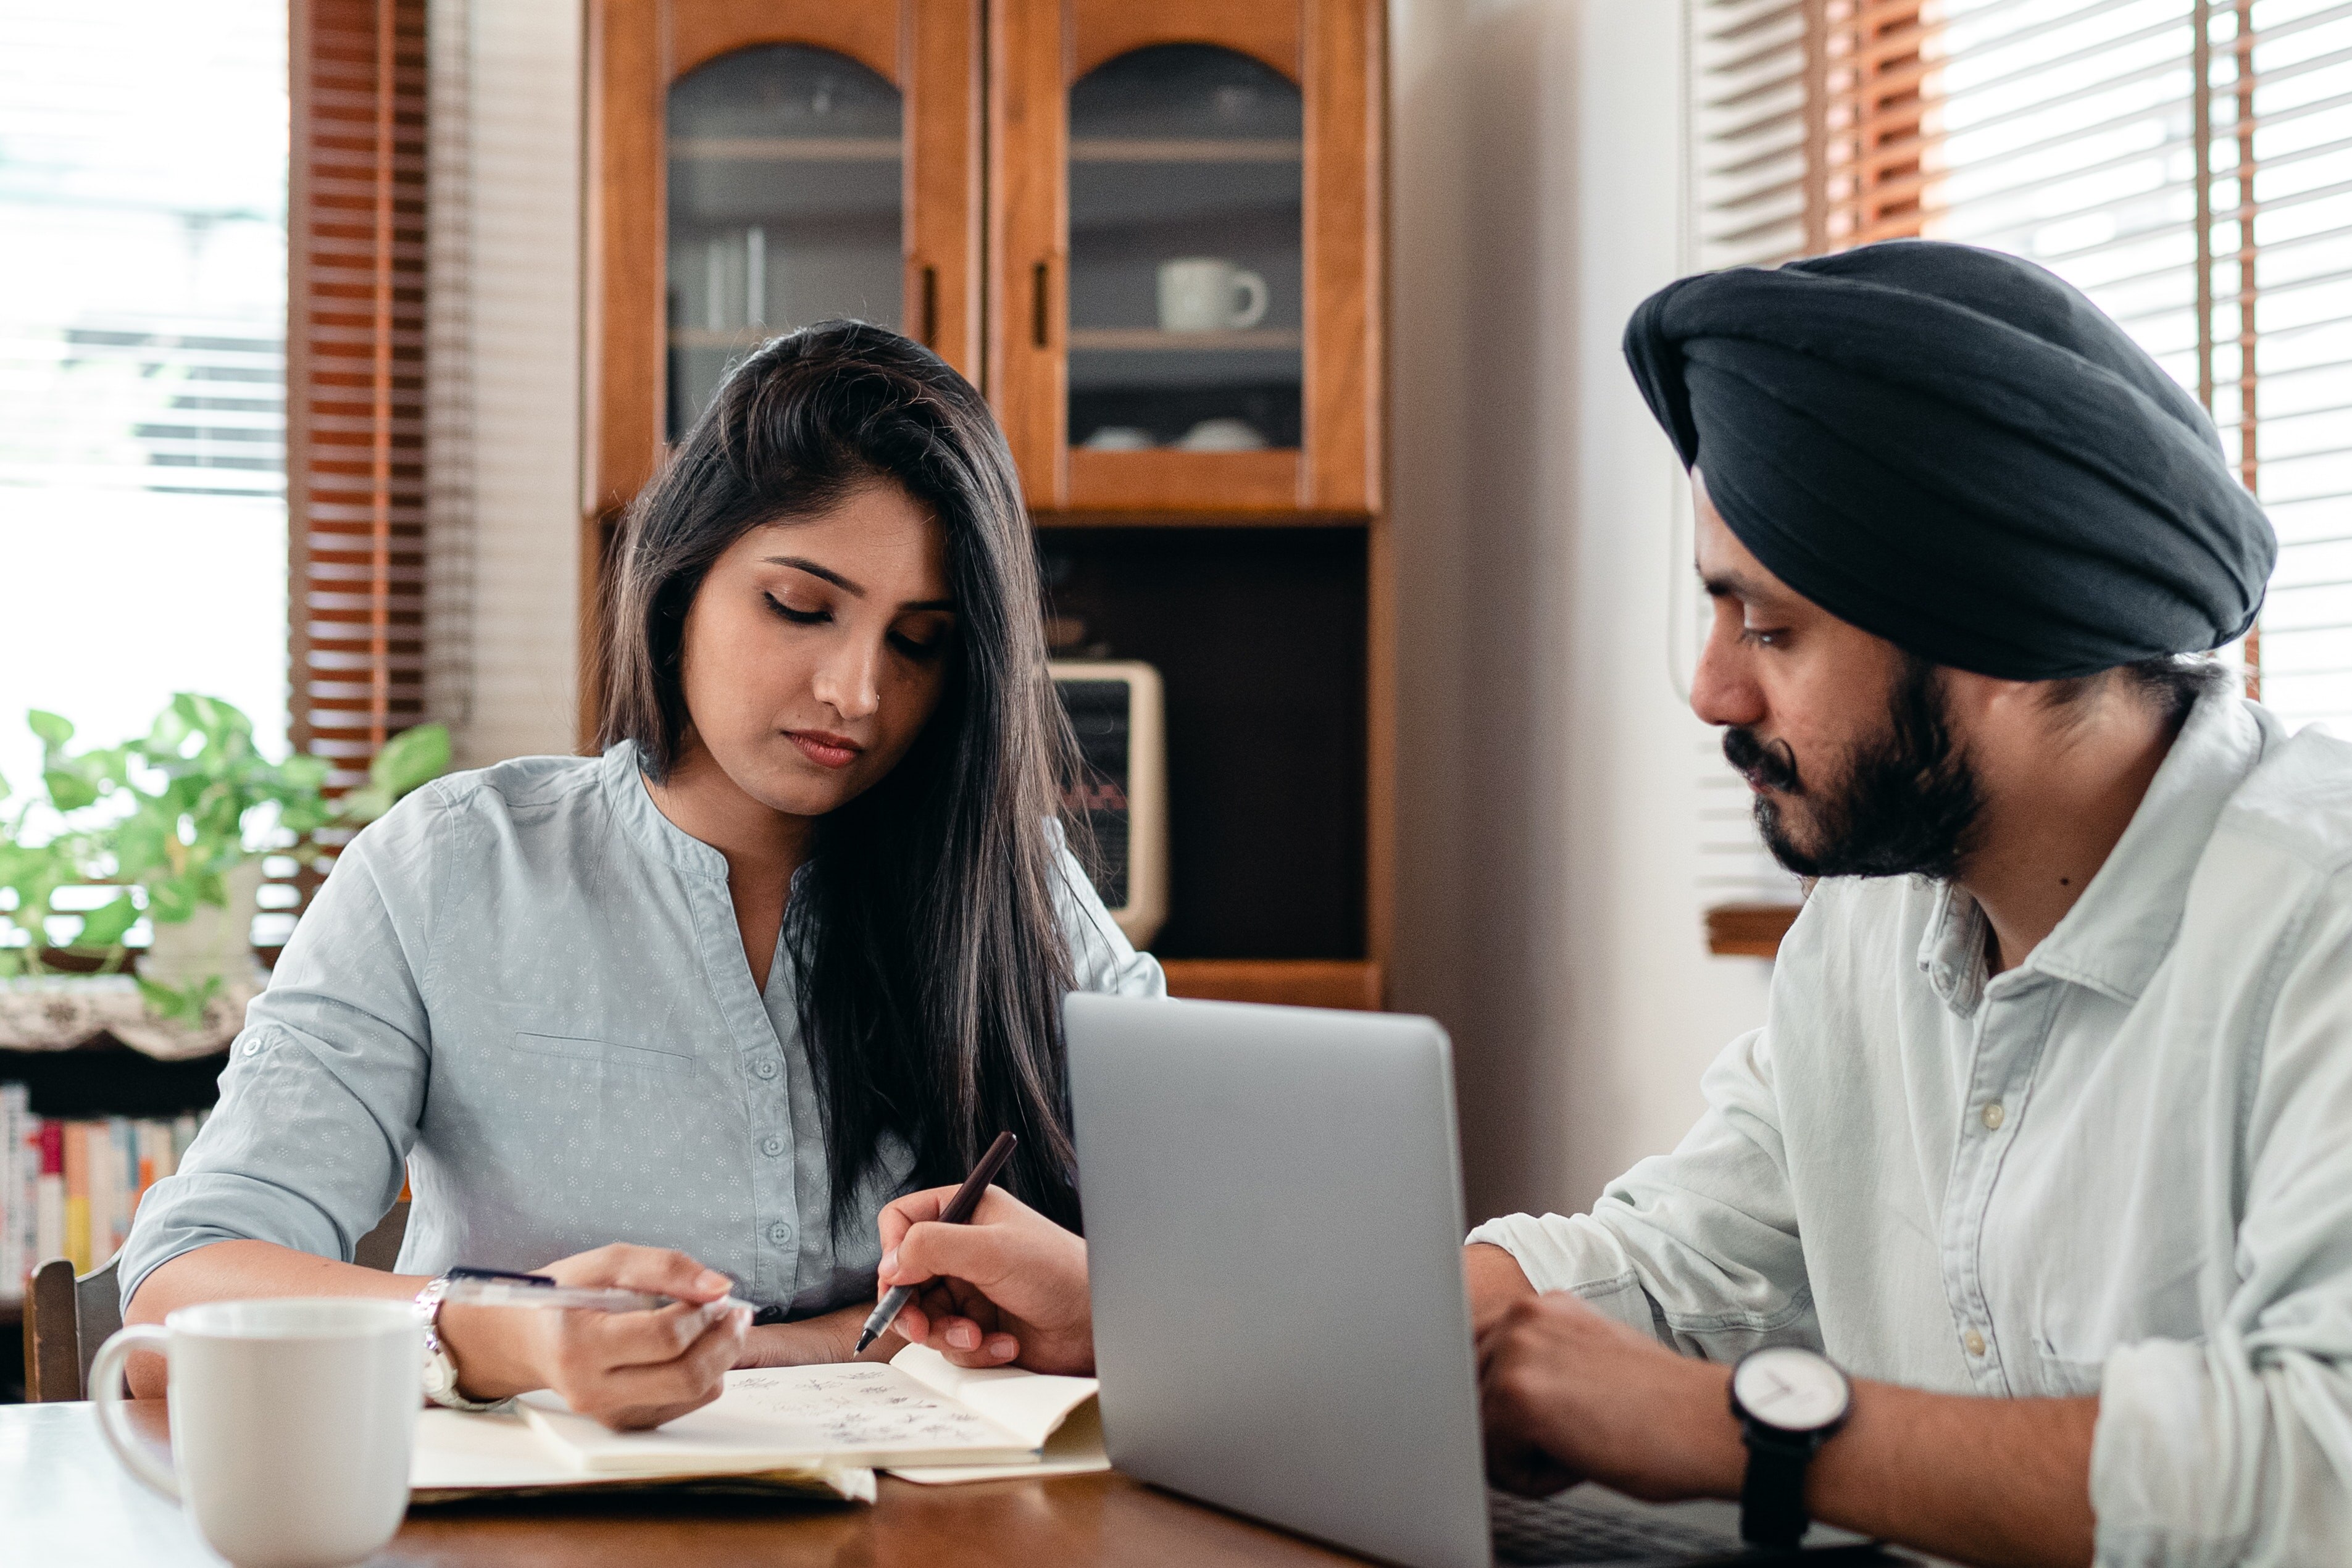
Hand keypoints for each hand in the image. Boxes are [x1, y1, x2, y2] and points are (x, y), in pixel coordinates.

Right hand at [436, 1244, 750, 1429]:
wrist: (526, 1341)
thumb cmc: (565, 1296)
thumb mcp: (605, 1263)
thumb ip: (664, 1267)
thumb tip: (719, 1287)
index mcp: (580, 1344)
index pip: (663, 1337)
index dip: (702, 1312)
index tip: (717, 1293)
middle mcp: (592, 1389)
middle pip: (686, 1376)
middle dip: (726, 1341)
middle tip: (736, 1312)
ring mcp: (609, 1412)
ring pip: (693, 1394)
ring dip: (722, 1357)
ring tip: (720, 1325)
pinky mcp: (624, 1422)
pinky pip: (685, 1404)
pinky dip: (703, 1374)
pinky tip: (697, 1348)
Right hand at [875, 1185, 1093, 1373]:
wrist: (1096, 1324)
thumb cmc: (1058, 1272)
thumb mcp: (991, 1250)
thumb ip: (933, 1246)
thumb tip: (889, 1263)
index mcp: (967, 1212)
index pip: (904, 1219)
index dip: (893, 1249)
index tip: (898, 1278)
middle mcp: (964, 1249)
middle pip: (905, 1276)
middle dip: (911, 1307)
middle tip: (920, 1328)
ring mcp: (970, 1289)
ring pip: (924, 1316)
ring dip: (945, 1334)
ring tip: (976, 1337)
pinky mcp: (979, 1325)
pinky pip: (950, 1343)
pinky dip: (972, 1351)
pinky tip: (1004, 1345)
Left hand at [1477, 1292, 1741, 1501]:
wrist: (1708, 1424)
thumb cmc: (1663, 1408)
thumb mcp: (1589, 1360)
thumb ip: (1539, 1361)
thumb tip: (1493, 1395)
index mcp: (1541, 1307)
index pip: (1478, 1359)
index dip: (1506, 1402)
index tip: (1545, 1417)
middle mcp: (1522, 1317)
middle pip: (1473, 1395)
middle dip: (1513, 1429)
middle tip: (1574, 1433)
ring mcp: (1516, 1351)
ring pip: (1482, 1431)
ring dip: (1525, 1453)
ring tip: (1582, 1442)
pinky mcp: (1516, 1395)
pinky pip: (1496, 1463)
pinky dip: (1536, 1479)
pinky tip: (1581, 1459)